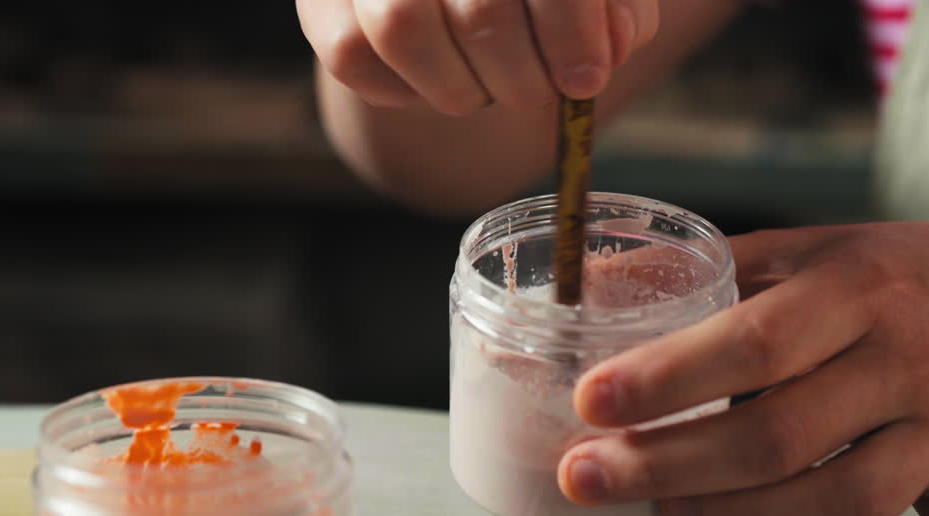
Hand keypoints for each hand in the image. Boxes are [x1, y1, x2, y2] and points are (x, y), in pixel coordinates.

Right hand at [297, 0, 659, 114]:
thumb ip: (612, 5)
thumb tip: (611, 48)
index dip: (572, 30)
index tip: (588, 79)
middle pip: (480, 7)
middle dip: (524, 75)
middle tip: (542, 93)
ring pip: (403, 30)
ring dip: (463, 89)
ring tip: (489, 90)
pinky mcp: (317, 0)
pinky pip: (351, 58)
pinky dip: (402, 91)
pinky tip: (435, 79)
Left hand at [559, 223, 928, 515]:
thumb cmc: (920, 277)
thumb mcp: (826, 248)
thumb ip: (722, 269)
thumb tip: (597, 286)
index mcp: (865, 288)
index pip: (755, 341)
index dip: (665, 379)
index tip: (591, 400)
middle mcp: (915, 364)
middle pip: (779, 438)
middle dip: (665, 466)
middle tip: (588, 476)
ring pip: (843, 505)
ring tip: (666, 507)